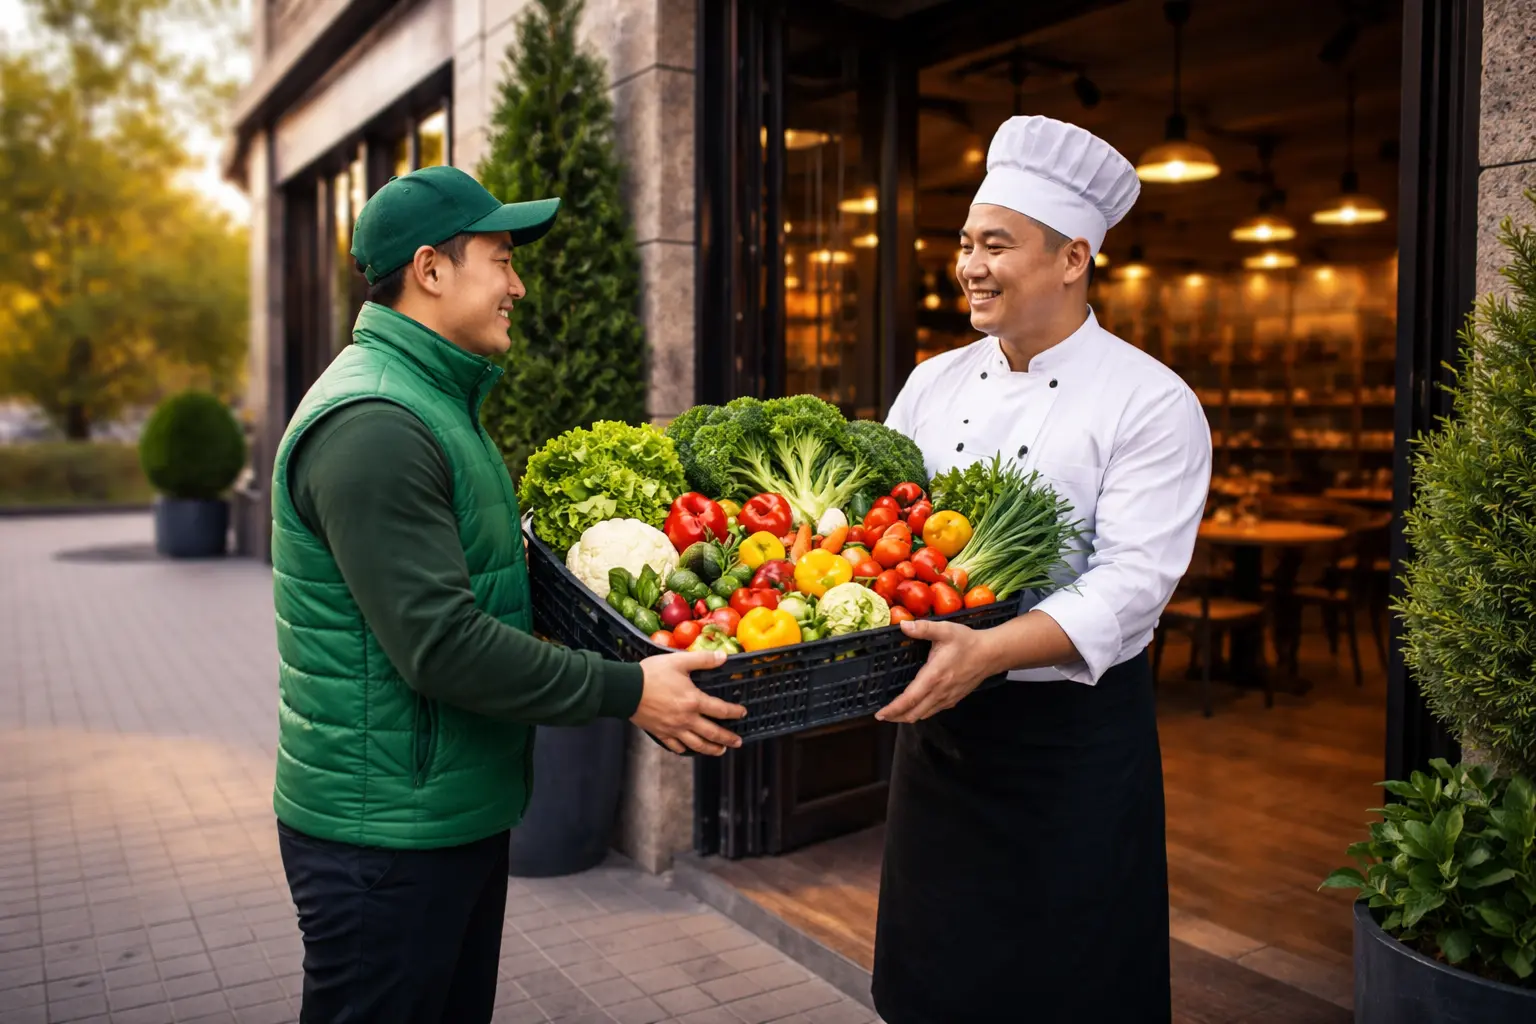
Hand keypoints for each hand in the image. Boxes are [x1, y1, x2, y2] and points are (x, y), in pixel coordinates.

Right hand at [633, 650, 747, 755]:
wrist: (626, 689)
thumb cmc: (652, 674)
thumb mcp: (679, 661)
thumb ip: (703, 659)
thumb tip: (724, 657)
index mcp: (693, 701)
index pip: (720, 710)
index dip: (734, 712)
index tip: (742, 713)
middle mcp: (686, 719)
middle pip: (712, 733)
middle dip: (727, 738)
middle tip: (738, 742)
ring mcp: (673, 729)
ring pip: (696, 744)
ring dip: (711, 749)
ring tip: (720, 751)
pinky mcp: (660, 733)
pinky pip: (675, 746)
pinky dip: (684, 749)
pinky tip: (688, 749)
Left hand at [875, 618, 997, 722]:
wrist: (991, 654)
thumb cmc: (968, 642)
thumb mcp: (945, 630)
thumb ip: (923, 628)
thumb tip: (903, 625)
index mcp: (934, 676)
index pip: (910, 699)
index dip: (893, 709)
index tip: (880, 714)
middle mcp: (940, 692)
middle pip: (914, 713)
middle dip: (896, 717)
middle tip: (882, 715)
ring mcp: (947, 698)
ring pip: (923, 715)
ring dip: (907, 717)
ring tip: (894, 714)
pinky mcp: (953, 699)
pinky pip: (933, 711)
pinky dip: (920, 713)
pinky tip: (915, 707)